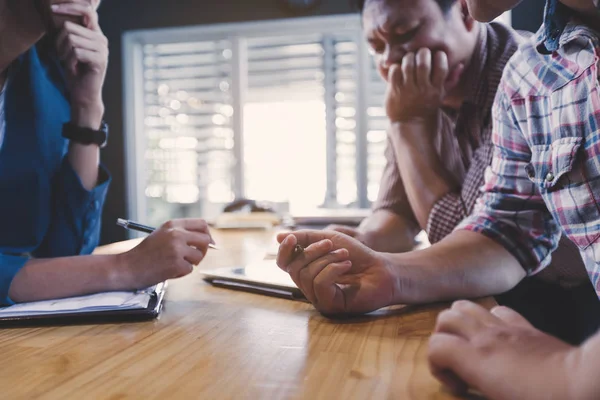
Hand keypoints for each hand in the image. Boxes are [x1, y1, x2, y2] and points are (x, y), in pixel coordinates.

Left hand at [52, 1, 106, 125]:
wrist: (83, 94)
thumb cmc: (75, 71)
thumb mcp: (71, 48)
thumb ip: (72, 32)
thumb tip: (60, 13)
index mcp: (96, 34)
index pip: (87, 10)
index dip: (70, 6)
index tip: (53, 8)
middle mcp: (101, 39)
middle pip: (69, 27)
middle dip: (58, 42)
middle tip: (62, 55)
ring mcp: (102, 50)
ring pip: (71, 39)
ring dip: (63, 53)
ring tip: (68, 62)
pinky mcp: (100, 60)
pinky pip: (76, 52)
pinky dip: (69, 61)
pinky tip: (74, 68)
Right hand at [116, 219, 213, 288]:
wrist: (127, 267)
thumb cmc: (144, 253)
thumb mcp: (162, 235)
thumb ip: (181, 234)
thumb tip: (207, 240)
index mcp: (173, 225)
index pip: (201, 224)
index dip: (207, 234)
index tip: (208, 243)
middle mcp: (176, 234)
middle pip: (205, 240)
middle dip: (203, 250)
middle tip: (194, 258)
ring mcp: (177, 249)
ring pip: (199, 256)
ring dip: (190, 263)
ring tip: (174, 264)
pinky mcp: (176, 264)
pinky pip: (189, 269)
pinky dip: (181, 273)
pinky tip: (167, 271)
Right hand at [276, 230, 395, 314]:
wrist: (382, 269)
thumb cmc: (357, 256)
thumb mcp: (329, 239)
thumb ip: (305, 238)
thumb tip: (278, 236)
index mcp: (307, 271)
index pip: (284, 264)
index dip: (284, 251)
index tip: (292, 238)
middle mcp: (309, 287)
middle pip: (294, 268)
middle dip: (312, 252)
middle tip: (331, 244)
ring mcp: (319, 298)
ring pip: (306, 276)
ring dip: (327, 260)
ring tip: (344, 256)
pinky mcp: (330, 306)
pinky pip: (319, 284)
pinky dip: (333, 270)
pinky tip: (346, 266)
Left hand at [386, 48, 453, 123]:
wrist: (410, 124)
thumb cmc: (427, 106)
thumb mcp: (441, 95)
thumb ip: (451, 80)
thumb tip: (461, 65)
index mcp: (436, 90)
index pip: (442, 67)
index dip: (439, 56)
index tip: (436, 54)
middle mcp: (423, 90)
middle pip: (423, 63)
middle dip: (423, 53)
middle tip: (421, 53)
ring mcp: (408, 90)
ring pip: (408, 65)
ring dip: (409, 57)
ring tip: (410, 58)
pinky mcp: (395, 90)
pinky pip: (395, 71)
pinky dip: (396, 66)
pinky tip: (399, 68)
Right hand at [428, 301, 578, 399]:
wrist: (583, 384)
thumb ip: (478, 395)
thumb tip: (470, 393)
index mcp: (476, 358)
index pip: (434, 346)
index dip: (436, 366)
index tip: (457, 387)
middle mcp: (484, 336)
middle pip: (445, 318)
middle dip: (442, 338)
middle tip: (456, 362)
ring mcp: (505, 327)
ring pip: (466, 306)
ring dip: (460, 322)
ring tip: (470, 344)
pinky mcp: (525, 325)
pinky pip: (497, 309)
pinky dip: (489, 319)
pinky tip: (498, 338)